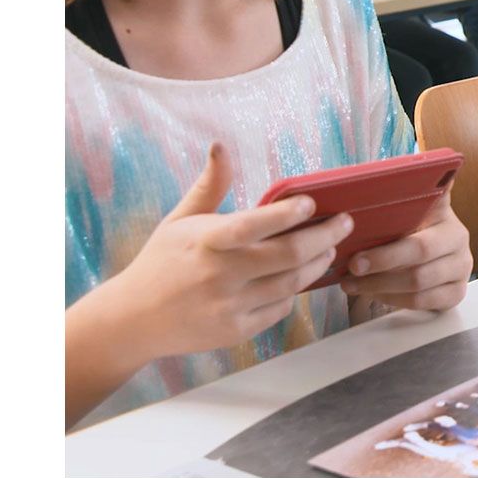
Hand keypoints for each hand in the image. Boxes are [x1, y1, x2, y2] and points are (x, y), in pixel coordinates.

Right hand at [106, 144, 353, 360]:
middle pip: (287, 255)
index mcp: (206, 242)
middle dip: (324, 237)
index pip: (253, 225)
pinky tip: (300, 276)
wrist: (133, 321)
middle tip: (344, 223)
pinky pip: (279, 309)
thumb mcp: (180, 220)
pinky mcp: (235, 332)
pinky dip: (293, 291)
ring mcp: (229, 307)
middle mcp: (219, 275)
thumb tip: (220, 146)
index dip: (287, 213)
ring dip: (317, 264)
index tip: (312, 202)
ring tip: (330, 248)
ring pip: (290, 284)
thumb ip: (210, 186)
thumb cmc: (161, 261)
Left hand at [339, 193, 471, 311]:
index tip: (356, 254)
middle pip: (419, 258)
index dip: (387, 249)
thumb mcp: (410, 209)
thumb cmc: (414, 228)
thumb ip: (406, 194)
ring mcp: (461, 269)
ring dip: (381, 286)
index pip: (419, 233)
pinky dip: (395, 300)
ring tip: (353, 284)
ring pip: (419, 284)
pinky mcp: (457, 293)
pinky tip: (376, 294)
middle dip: (380, 265)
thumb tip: (400, 160)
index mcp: (446, 216)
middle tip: (352, 268)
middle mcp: (459, 241)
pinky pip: (423, 302)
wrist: (436, 254)